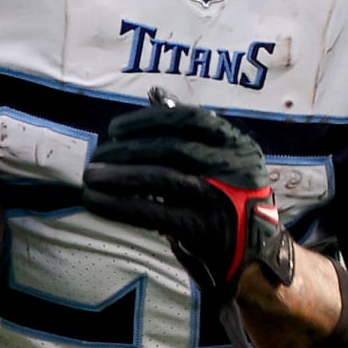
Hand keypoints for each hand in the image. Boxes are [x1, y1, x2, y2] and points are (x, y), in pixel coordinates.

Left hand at [82, 97, 293, 346]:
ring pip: (159, 179)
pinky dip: (118, 205)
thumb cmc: (230, 198)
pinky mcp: (202, 230)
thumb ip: (190, 129)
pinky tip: (96, 202)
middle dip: (127, 151)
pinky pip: (152, 212)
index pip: (190, 120)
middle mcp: (233, 167)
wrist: (257, 254)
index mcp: (237, 144)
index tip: (116, 129)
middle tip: (96, 156)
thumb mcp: (222, 159)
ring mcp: (219, 199)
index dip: (148, 120)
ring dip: (117, 176)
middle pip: (171, 149)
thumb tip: (156, 94)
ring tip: (90, 177)